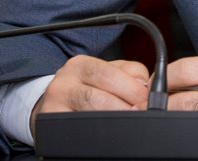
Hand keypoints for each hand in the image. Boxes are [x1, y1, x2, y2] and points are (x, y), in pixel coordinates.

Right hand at [30, 56, 150, 137]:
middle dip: (125, 107)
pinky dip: (97, 133)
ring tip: (127, 123)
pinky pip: (79, 131)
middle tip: (139, 113)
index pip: (110, 74)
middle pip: (98, 97)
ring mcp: (54, 106)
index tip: (146, 98)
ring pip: (89, 116)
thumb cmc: (87, 86)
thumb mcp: (108, 71)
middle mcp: (64, 83)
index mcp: (81, 65)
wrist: (54, 104)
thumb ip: (131, 73)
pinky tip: (108, 132)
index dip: (132, 88)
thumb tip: (146, 86)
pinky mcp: (51, 127)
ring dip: (114, 121)